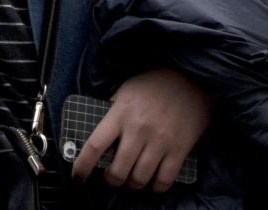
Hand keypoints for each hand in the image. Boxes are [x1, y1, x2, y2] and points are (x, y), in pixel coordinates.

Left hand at [72, 67, 211, 191]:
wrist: (190, 80)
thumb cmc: (153, 84)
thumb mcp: (125, 92)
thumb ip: (112, 113)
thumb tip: (101, 136)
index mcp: (120, 113)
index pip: (95, 145)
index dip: (83, 164)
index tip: (78, 176)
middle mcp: (138, 129)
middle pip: (118, 169)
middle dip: (112, 180)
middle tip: (111, 178)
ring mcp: (160, 141)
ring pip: (140, 177)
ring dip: (133, 185)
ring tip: (131, 181)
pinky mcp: (180, 149)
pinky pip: (165, 179)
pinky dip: (157, 187)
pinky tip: (153, 183)